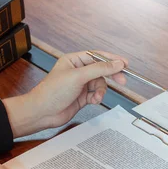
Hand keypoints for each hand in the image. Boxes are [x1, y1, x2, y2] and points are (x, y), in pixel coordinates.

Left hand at [3, 51, 127, 136]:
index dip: (111, 59)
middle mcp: (77, 71)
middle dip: (111, 76)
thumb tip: (117, 63)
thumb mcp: (79, 76)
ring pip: (100, 84)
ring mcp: (80, 84)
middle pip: (101, 70)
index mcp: (74, 60)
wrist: (43, 112)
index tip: (124, 63)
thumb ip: (100, 69)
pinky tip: (93, 101)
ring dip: (101, 91)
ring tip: (96, 97)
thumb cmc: (53, 91)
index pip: (97, 56)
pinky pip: (96, 94)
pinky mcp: (82, 97)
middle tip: (122, 80)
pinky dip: (97, 97)